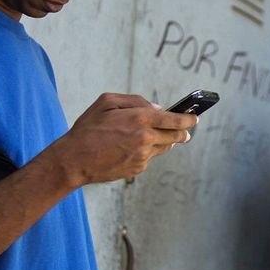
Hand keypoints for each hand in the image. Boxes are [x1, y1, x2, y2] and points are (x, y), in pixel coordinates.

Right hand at [47, 93, 196, 185]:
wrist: (74, 160)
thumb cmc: (88, 128)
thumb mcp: (106, 102)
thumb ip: (134, 101)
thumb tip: (156, 107)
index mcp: (140, 118)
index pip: (175, 119)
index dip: (188, 119)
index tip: (195, 118)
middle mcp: (145, 138)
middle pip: (175, 136)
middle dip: (182, 132)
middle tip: (185, 130)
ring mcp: (143, 156)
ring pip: (164, 147)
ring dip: (163, 141)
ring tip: (151, 136)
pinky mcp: (138, 169)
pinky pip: (149, 157)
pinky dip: (146, 151)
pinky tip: (129, 148)